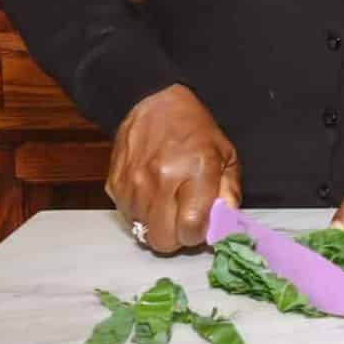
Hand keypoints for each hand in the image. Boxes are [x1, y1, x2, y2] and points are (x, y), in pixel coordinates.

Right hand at [105, 83, 240, 253]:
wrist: (154, 102)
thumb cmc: (195, 129)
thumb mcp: (225, 155)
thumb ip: (229, 192)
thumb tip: (226, 224)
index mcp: (195, 170)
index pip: (191, 227)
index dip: (198, 234)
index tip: (203, 225)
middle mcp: (161, 180)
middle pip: (163, 241)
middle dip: (177, 237)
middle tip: (185, 220)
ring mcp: (134, 184)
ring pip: (143, 232)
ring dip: (158, 224)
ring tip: (169, 201)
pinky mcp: (114, 186)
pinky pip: (128, 217)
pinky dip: (141, 214)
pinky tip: (153, 194)